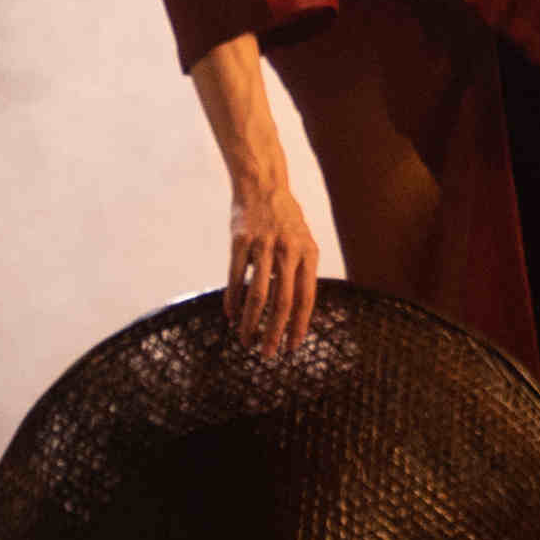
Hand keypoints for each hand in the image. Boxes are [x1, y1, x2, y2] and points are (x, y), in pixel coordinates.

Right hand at [223, 176, 321, 354]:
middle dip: (276, 331)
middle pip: (284, 301)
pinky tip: (230, 315)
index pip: (307, 297)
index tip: (293, 346)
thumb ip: (299, 270)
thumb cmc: (283, 219)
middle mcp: (289, 250)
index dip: (300, 324)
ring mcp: (264, 245)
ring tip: (245, 339)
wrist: (263, 185)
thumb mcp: (302, 241)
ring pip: (259, 294)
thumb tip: (295, 308)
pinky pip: (236, 276)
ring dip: (251, 321)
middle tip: (268, 354)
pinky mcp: (241, 241)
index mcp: (309, 253)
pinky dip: (232, 299)